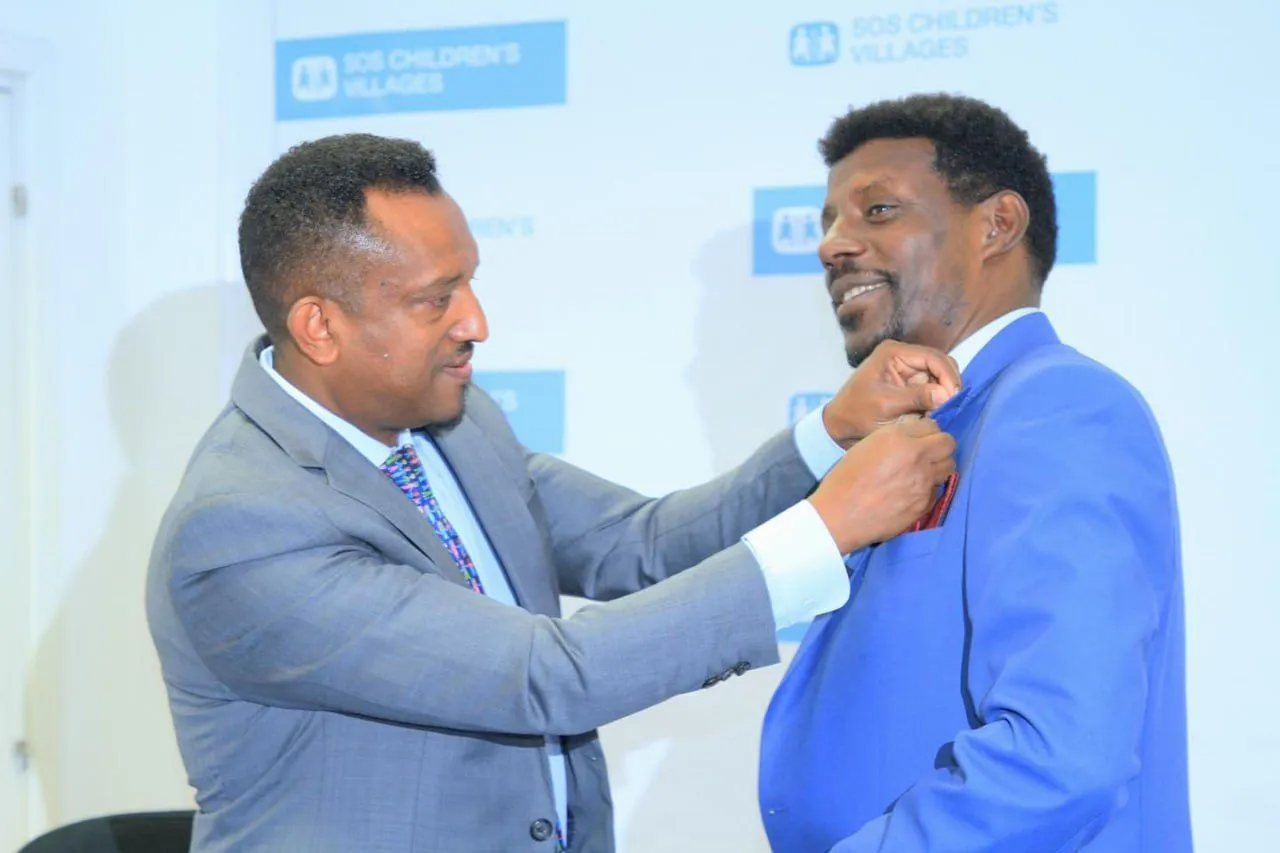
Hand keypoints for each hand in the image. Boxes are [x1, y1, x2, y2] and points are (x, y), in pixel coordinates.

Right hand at [807, 416, 956, 552]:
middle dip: (940, 447)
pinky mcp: (925, 503)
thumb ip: (896, 437)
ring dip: (938, 467)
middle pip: (948, 444)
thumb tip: (916, 435)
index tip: (919, 439)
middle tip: (927, 454)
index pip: (932, 425)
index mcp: (898, 437)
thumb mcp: (867, 445)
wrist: (840, 515)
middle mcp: (916, 455)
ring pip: (949, 466)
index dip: (926, 432)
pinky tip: (912, 492)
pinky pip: (938, 490)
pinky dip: (929, 489)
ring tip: (921, 473)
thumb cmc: (846, 478)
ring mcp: (924, 481)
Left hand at [822, 341, 961, 447]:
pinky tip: (934, 415)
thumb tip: (947, 394)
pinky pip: (933, 391)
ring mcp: (908, 371)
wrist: (840, 427)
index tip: (955, 398)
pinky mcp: (911, 386)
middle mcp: (904, 357)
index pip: (933, 357)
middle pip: (941, 365)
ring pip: (940, 379)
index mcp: (894, 353)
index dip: (948, 376)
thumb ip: (917, 398)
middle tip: (950, 408)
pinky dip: (937, 402)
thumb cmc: (857, 413)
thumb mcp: (886, 406)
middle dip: (949, 386)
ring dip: (944, 396)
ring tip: (940, 414)